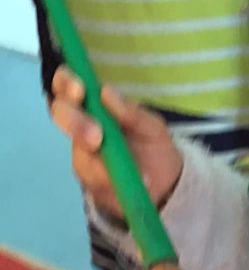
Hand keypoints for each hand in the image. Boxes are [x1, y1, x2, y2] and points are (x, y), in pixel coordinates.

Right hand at [50, 66, 182, 217]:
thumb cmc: (153, 147)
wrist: (165, 185)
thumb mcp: (152, 127)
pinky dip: (115, 182)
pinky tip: (138, 181)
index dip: (65, 84)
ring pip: (78, 154)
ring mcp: (83, 157)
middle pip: (61, 116)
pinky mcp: (91, 184)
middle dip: (75, 123)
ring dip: (99, 162)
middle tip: (97, 136)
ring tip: (128, 167)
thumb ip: (132, 112)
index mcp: (94, 105)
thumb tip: (106, 93)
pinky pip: (96, 181)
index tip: (80, 90)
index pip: (66, 86)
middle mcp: (81, 128)